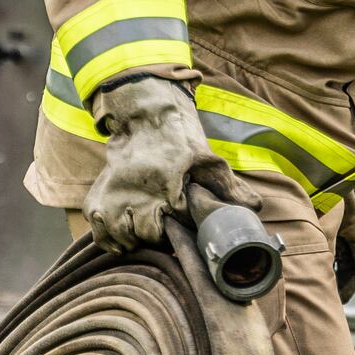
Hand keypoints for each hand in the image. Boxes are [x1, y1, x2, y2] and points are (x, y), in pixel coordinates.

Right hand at [83, 76, 257, 252]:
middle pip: (149, 233)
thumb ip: (229, 186)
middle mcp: (138, 189)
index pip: (177, 222)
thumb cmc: (179, 139)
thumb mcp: (208, 159)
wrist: (145, 114)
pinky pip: (99, 227)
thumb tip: (255, 206)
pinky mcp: (100, 192)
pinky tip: (123, 238)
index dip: (185, 228)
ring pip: (122, 234)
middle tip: (169, 231)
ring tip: (147, 234)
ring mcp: (115, 192)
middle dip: (161, 236)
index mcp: (167, 182)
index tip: (188, 226)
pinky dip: (109, 237)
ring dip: (135, 239)